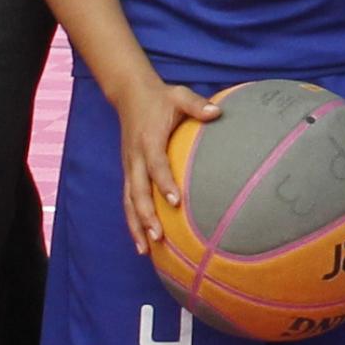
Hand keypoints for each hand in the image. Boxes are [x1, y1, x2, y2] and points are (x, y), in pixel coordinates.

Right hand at [118, 72, 221, 237]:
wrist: (129, 94)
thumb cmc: (160, 97)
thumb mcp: (179, 95)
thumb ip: (197, 105)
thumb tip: (217, 112)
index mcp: (149, 141)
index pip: (156, 165)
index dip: (164, 183)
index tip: (175, 201)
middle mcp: (135, 158)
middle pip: (137, 191)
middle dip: (146, 215)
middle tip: (158, 237)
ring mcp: (129, 167)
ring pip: (128, 201)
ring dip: (136, 225)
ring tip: (145, 250)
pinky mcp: (128, 172)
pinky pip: (127, 200)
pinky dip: (132, 221)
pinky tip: (141, 242)